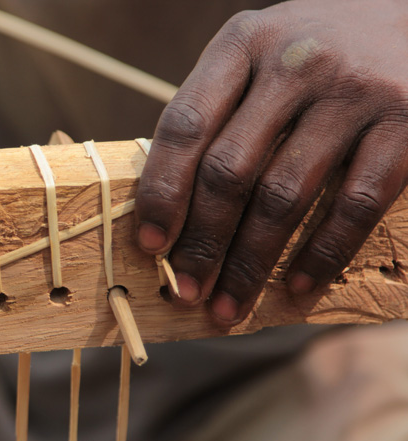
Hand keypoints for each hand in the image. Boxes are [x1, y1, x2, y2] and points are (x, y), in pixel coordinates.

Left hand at [135, 0, 407, 324]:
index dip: (161, 192)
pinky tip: (297, 289)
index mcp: (243, 43)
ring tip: (228, 307)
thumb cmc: (319, 49)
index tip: (148, 245)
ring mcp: (353, 91)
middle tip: (185, 291)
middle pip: (228, 171)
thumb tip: (170, 204)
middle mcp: (294, 61)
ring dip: (250, 264)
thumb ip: (220, 109)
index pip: (184, 125)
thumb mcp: (261, 54)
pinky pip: (354, 204)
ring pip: (283, 197)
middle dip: (201, 243)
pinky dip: (321, 255)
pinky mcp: (406, 121)